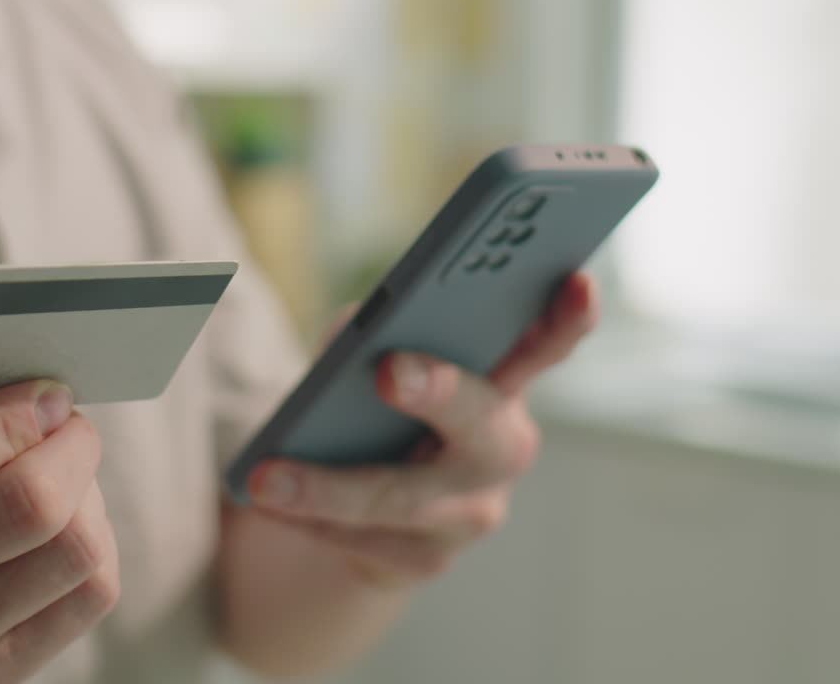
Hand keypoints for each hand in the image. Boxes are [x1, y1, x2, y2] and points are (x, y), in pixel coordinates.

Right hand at [0, 372, 117, 681]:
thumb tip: (39, 383)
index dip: (12, 418)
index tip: (43, 394)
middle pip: (30, 508)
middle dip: (71, 445)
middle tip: (66, 424)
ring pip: (76, 550)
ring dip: (88, 494)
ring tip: (62, 475)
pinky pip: (94, 590)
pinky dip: (98, 542)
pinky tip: (64, 524)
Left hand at [244, 273, 597, 585]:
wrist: (368, 514)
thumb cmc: (377, 408)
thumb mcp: (372, 358)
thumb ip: (370, 334)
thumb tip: (354, 338)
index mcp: (501, 382)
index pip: (546, 343)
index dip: (569, 315)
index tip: (576, 280)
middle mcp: (501, 447)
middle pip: (480, 422)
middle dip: (439, 392)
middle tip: (390, 370)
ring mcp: (471, 512)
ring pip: (403, 500)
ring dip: (330, 488)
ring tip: (267, 479)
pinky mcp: (426, 560)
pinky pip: (362, 542)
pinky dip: (306, 519)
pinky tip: (264, 503)